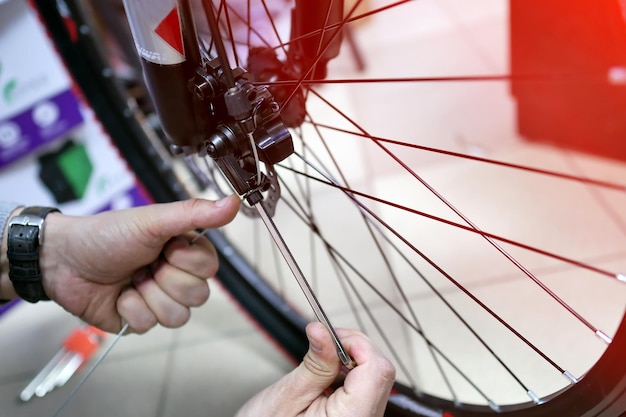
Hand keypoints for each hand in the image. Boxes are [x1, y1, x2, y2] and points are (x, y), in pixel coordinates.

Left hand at [35, 196, 238, 333]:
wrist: (63, 259)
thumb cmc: (107, 234)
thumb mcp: (153, 220)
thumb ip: (195, 213)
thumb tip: (234, 202)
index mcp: (183, 250)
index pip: (211, 268)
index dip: (187, 261)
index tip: (165, 247)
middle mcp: (175, 275)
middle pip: (199, 295)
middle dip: (167, 279)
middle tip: (146, 263)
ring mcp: (158, 299)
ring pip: (179, 316)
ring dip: (149, 296)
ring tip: (132, 279)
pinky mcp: (139, 320)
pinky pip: (150, 325)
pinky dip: (130, 308)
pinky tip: (118, 294)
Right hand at [235, 322, 394, 416]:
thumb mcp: (287, 396)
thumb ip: (314, 363)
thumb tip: (323, 331)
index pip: (377, 370)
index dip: (357, 345)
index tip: (333, 337)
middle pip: (381, 371)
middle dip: (354, 349)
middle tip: (323, 345)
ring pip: (376, 377)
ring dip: (351, 361)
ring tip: (321, 367)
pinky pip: (367, 388)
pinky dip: (350, 374)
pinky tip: (327, 379)